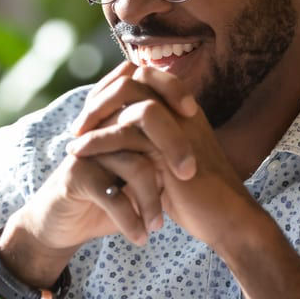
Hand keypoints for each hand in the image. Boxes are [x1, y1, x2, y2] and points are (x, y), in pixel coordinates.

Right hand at [0, 63, 193, 285]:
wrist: (64, 224)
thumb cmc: (109, 197)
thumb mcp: (137, 175)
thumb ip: (160, 155)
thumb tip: (205, 147)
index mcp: (117, 119)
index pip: (145, 85)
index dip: (172, 89)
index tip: (194, 113)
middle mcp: (102, 128)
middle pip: (143, 117)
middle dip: (174, 146)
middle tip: (189, 175)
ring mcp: (88, 150)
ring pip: (134, 164)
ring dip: (152, 199)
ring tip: (159, 225)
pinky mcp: (76, 175)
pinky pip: (112, 194)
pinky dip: (131, 220)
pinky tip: (140, 237)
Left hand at [65, 63, 253, 249]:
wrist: (226, 221)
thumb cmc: (198, 197)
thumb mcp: (169, 162)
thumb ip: (150, 142)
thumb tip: (118, 133)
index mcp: (184, 109)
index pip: (144, 77)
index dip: (113, 89)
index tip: (91, 113)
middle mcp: (182, 110)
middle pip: (134, 78)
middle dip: (100, 97)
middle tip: (79, 124)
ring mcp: (178, 125)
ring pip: (128, 98)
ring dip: (94, 115)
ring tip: (74, 138)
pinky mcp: (170, 148)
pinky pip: (126, 132)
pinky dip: (97, 140)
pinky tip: (78, 152)